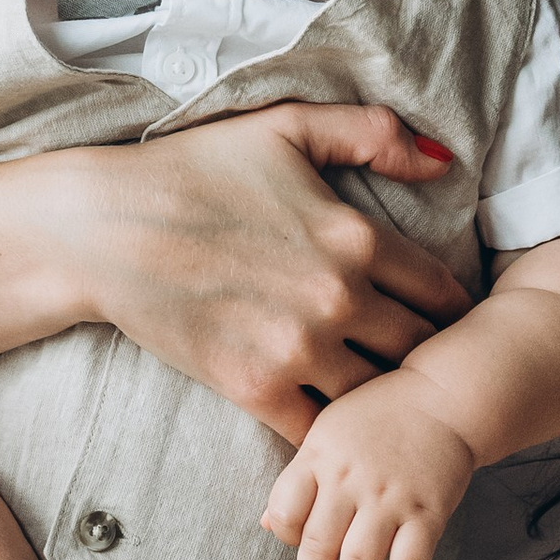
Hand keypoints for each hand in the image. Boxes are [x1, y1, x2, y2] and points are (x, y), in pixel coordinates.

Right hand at [58, 105, 472, 440]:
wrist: (104, 228)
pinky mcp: (254, 388)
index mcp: (355, 236)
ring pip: (377, 396)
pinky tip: (333, 425)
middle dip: (430, 362)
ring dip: (385, 402)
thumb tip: (443, 160)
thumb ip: (371, 133)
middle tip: (429, 374)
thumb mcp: (285, 127)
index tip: (451, 324)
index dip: (455, 312)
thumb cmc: (194, 170)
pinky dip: (332, 432)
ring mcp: (297, 349)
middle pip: (421, 351)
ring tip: (388, 407)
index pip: (442, 292)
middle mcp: (338, 297)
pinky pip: (320, 430)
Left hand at [262, 380, 476, 559]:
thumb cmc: (379, 414)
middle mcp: (351, 480)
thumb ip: (300, 475)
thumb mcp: (327, 432)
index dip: (284, 537)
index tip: (294, 547)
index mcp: (320, 457)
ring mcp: (391, 498)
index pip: (286, 511)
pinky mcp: (428, 513)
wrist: (444, 398)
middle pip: (318, 545)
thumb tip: (269, 524)